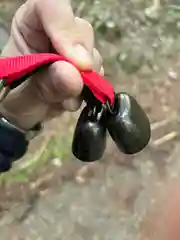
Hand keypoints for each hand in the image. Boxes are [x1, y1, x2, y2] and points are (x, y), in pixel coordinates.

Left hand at [0, 0, 103, 129]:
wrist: (26, 115)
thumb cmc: (16, 101)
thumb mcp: (23, 96)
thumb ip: (44, 85)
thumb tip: (74, 76)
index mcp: (30, 26)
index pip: (50, 6)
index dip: (65, 28)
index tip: (78, 62)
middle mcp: (54, 34)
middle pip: (79, 31)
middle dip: (82, 61)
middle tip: (75, 86)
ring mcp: (72, 51)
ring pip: (92, 53)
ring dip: (86, 80)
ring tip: (66, 100)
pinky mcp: (85, 68)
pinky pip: (98, 73)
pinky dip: (91, 89)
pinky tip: (73, 100)